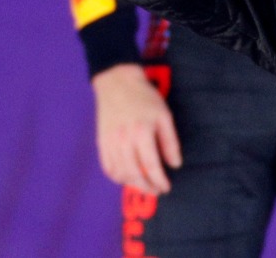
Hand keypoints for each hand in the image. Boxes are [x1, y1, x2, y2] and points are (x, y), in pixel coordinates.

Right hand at [91, 64, 181, 194]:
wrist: (118, 83)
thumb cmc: (145, 98)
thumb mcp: (164, 115)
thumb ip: (170, 142)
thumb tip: (175, 164)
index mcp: (142, 132)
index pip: (151, 165)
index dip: (160, 180)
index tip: (166, 187)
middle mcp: (124, 139)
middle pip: (134, 173)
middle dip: (147, 187)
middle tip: (156, 191)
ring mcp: (110, 142)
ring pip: (120, 173)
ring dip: (132, 184)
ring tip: (144, 185)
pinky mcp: (101, 142)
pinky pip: (107, 167)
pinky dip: (117, 177)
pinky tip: (127, 177)